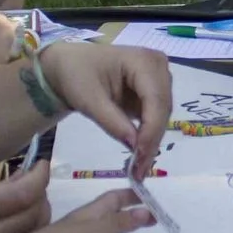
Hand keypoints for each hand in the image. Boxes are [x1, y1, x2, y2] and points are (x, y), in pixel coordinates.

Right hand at [0, 162, 52, 232]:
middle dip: (41, 193)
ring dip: (41, 212)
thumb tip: (25, 176)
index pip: (22, 193)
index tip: (42, 165)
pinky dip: (33, 231)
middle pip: (36, 213)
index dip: (39, 177)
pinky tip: (25, 223)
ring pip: (38, 232)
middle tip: (35, 183)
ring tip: (30, 201)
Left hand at [21, 190, 156, 232]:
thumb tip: (147, 212)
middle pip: (119, 222)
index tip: (151, 197)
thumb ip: (121, 222)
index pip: (116, 199)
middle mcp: (93, 229)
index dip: (132, 197)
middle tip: (158, 223)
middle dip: (137, 221)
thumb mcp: (96, 229)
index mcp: (94, 214)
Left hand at [38, 43, 171, 176]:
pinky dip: (147, 136)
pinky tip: (139, 155)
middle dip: (151, 140)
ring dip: (151, 141)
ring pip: (162, 116)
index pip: (155, 99)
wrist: (69, 66)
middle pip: (162, 109)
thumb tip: (135, 147)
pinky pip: (155, 117)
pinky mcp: (153, 93)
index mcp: (143, 61)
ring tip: (138, 167)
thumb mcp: (89, 100)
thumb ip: (113, 122)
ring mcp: (158, 79)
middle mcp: (158, 67)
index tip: (140, 157)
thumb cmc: (76, 75)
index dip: (151, 130)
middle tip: (139, 171)